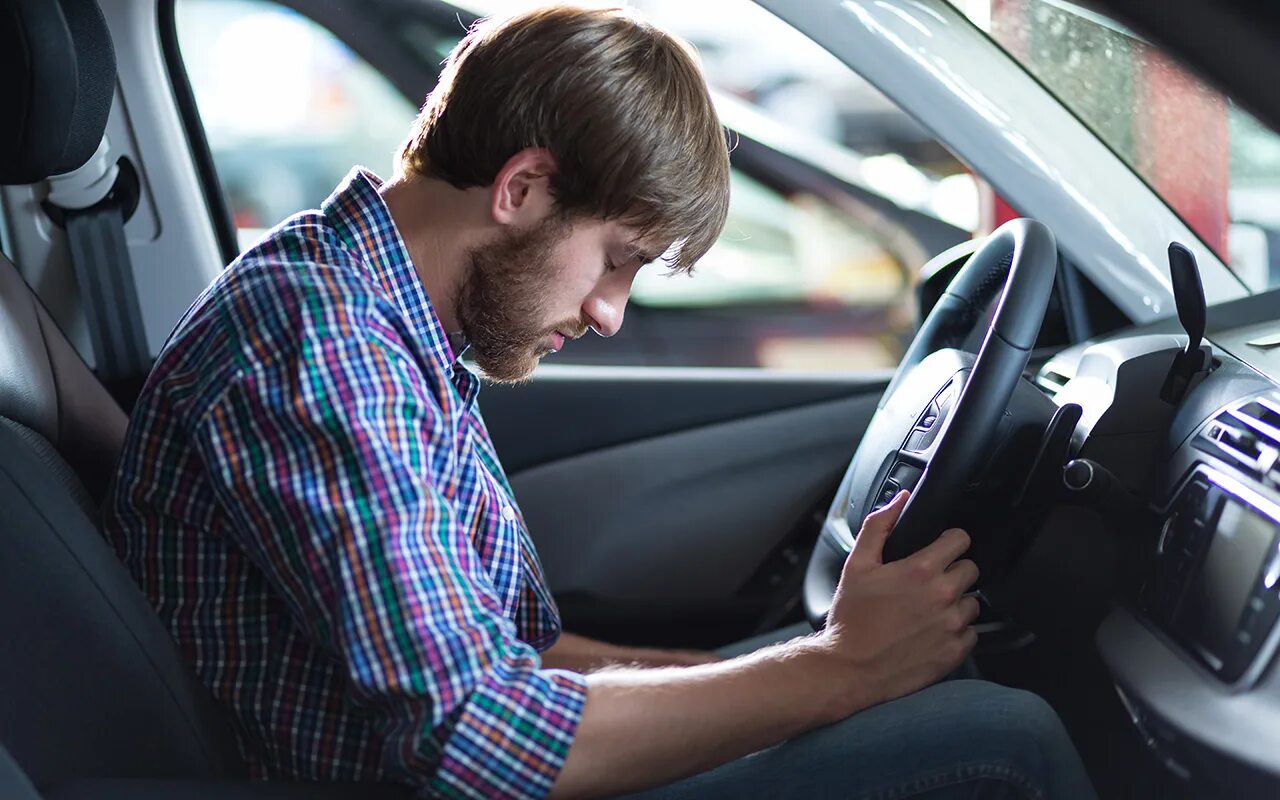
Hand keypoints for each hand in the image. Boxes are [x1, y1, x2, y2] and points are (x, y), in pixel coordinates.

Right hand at [818, 490, 978, 718]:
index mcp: (921, 569)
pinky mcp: (955, 652)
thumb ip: (879, 526)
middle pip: (971, 569)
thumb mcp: (856, 565)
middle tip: (928, 582)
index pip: (961, 539)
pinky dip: (956, 631)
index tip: (940, 549)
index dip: (949, 541)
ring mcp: (952, 625)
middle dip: (953, 571)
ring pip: (973, 602)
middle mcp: (943, 595)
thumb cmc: (851, 618)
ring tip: (928, 610)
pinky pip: (971, 633)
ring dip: (956, 602)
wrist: (849, 668)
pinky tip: (931, 632)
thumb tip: (900, 500)